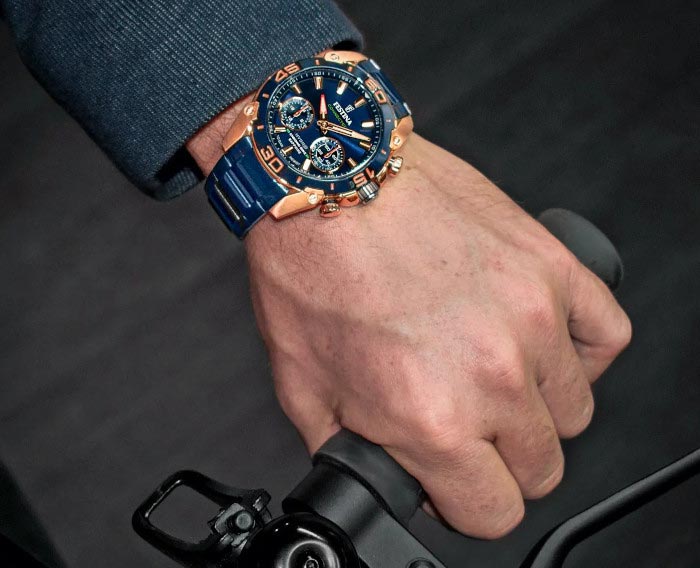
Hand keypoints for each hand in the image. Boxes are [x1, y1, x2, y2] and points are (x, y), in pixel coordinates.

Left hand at [188, 112, 630, 538]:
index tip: (452, 481)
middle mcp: (492, 376)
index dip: (465, 504)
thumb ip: (351, 452)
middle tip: (466, 427)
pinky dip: (581, 352)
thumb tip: (387, 478)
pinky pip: (607, 336)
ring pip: (575, 412)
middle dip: (500, 462)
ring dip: (536, 409)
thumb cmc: (310, 270)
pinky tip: (539, 343)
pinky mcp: (552, 267)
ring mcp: (532, 318)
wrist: (329, 181)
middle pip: (541, 469)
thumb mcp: (303, 388)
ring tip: (491, 375)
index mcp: (429, 417)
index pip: (491, 513)